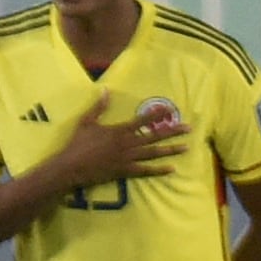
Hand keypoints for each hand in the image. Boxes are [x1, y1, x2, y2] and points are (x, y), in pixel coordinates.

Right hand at [44, 95, 189, 191]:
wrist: (70, 166)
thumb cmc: (77, 144)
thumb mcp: (87, 122)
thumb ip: (99, 107)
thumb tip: (105, 89)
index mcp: (119, 130)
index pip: (143, 120)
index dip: (157, 114)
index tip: (170, 109)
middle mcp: (128, 143)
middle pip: (155, 135)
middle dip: (173, 131)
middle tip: (189, 128)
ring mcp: (128, 157)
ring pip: (154, 152)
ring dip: (172, 149)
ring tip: (187, 147)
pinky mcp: (126, 171)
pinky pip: (146, 170)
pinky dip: (159, 170)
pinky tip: (172, 169)